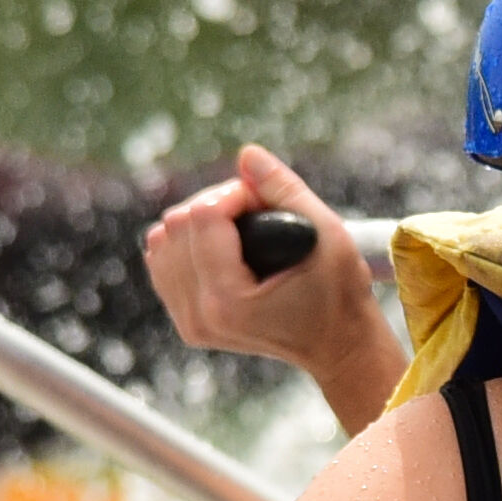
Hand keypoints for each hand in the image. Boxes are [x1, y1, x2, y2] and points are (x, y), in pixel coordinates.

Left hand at [149, 147, 406, 430]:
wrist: (338, 347)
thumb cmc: (340, 295)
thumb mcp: (328, 234)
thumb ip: (284, 189)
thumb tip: (247, 154)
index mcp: (229, 300)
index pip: (203, 215)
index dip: (235, 194)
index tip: (266, 203)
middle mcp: (200, 315)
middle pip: (176, 224)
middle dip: (215, 206)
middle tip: (256, 216)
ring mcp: (189, 322)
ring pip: (161, 241)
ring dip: (199, 223)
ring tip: (240, 232)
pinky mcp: (186, 322)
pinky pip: (161, 262)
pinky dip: (187, 244)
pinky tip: (220, 246)